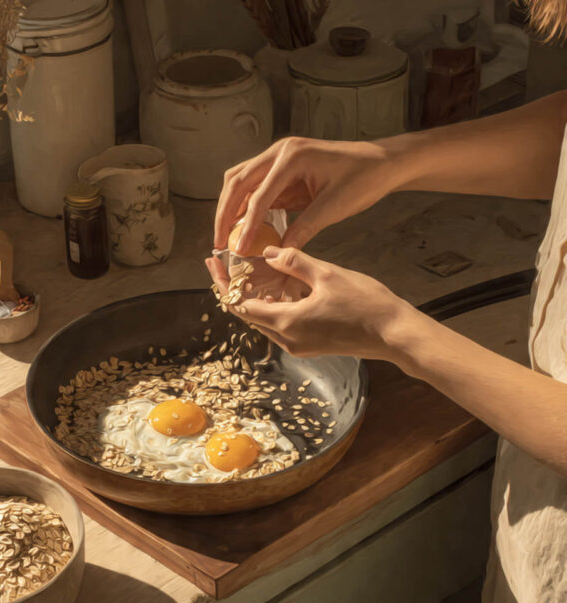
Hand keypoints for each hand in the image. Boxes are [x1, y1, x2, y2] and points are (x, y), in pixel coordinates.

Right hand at [214, 137, 401, 254]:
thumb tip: (279, 253)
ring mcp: (278, 158)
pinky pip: (255, 188)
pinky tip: (244, 228)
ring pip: (240, 181)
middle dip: (225, 214)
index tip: (237, 250)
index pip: (259, 195)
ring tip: (226, 236)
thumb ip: (304, 229)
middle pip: (237, 182)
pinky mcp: (281, 170)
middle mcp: (279, 152)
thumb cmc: (363, 179)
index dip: (246, 226)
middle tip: (219, 242)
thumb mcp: (334, 207)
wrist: (380, 163)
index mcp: (292, 156)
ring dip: (230, 208)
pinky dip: (245, 207)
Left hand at [219, 246, 414, 360]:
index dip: (222, 283)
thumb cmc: (366, 304)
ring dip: (254, 297)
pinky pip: (281, 325)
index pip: (240, 304)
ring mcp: (298, 346)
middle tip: (224, 264)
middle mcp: (286, 339)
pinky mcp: (310, 346)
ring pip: (265, 320)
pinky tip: (278, 286)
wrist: (394, 334)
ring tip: (248, 271)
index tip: (212, 263)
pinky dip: (273, 306)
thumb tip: (268, 252)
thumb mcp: (327, 275)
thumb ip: (295, 262)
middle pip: (248, 314)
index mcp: (286, 322)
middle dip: (233, 288)